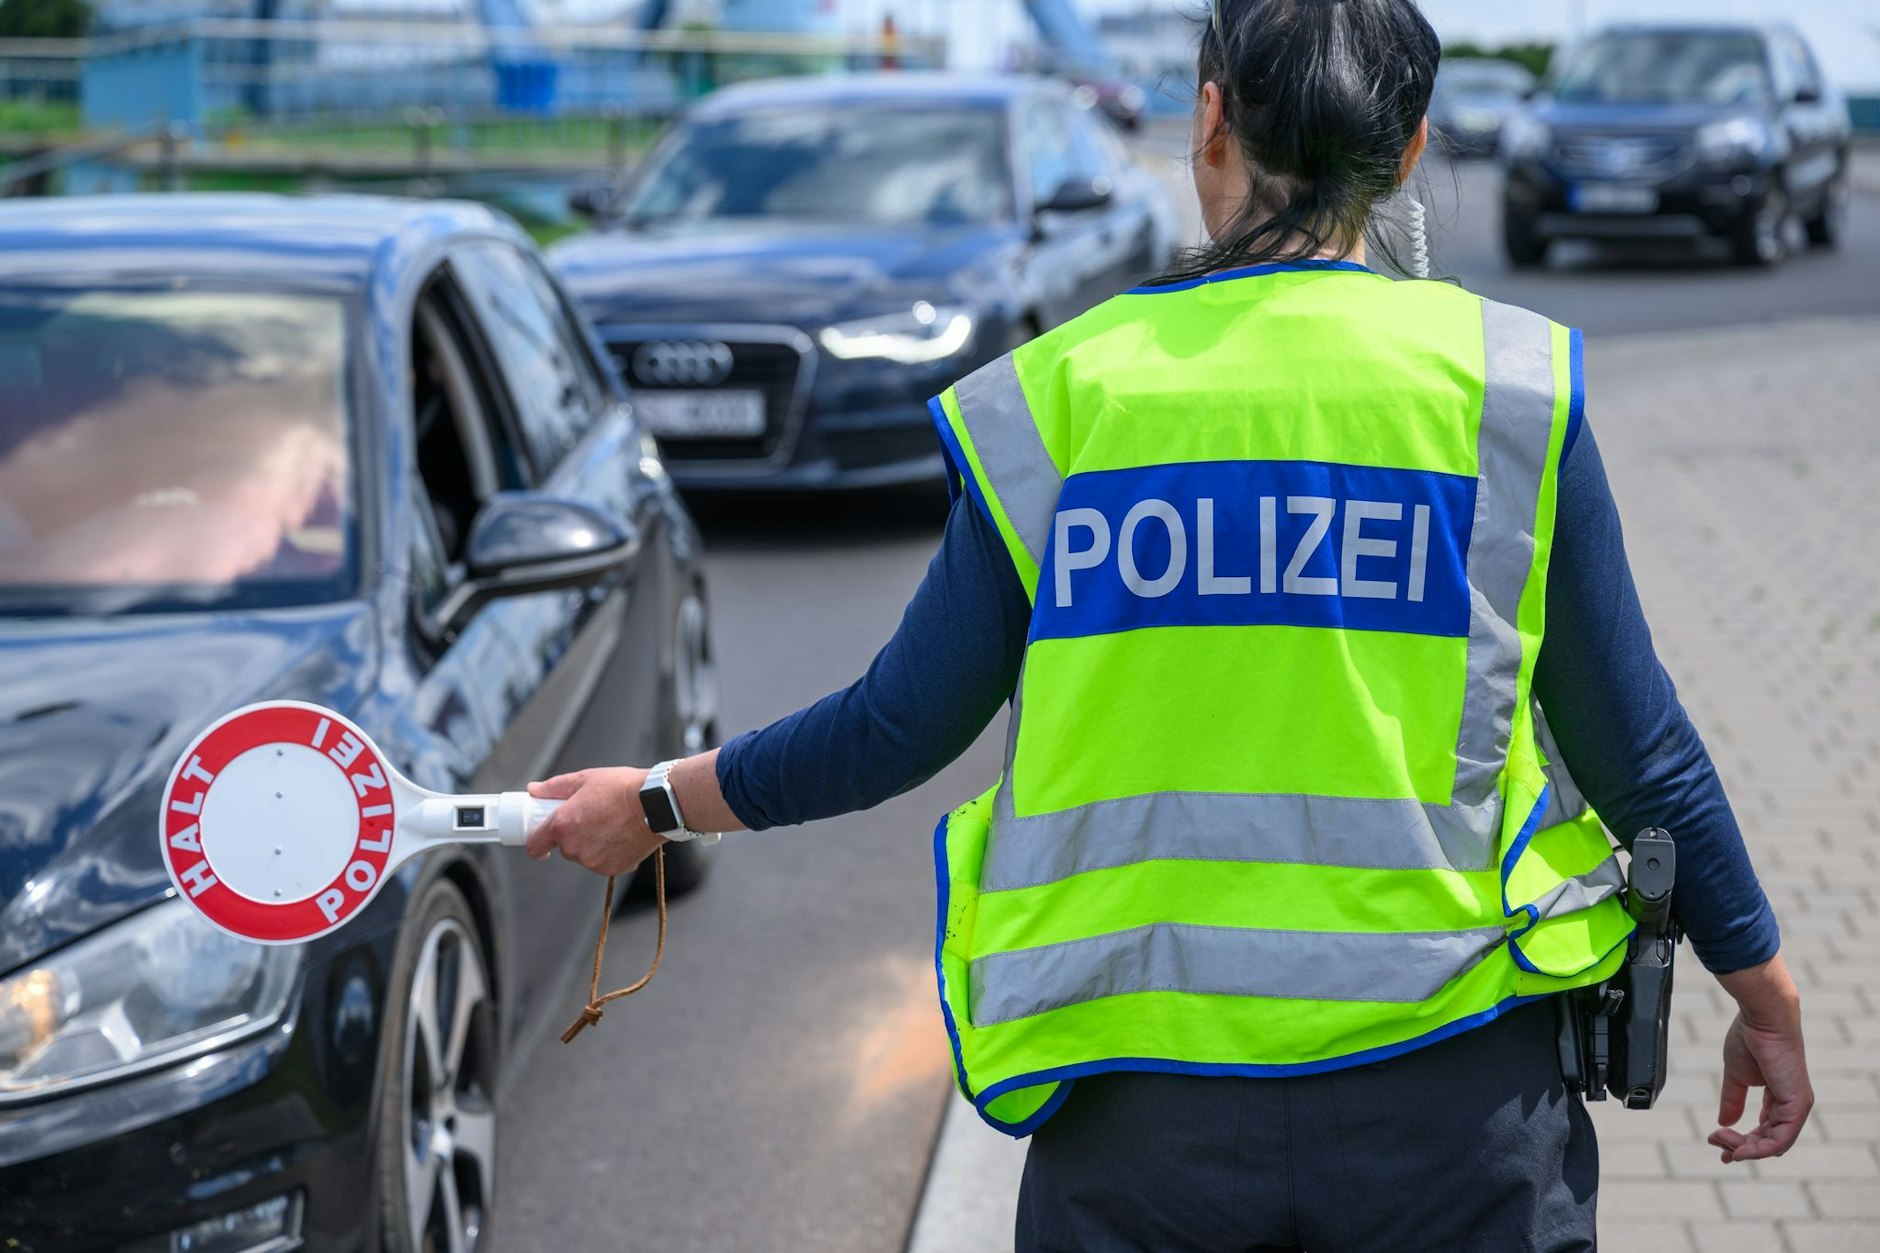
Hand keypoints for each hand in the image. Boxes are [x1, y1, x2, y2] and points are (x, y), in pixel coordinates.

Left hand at [524, 768, 663, 877]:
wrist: (657, 804)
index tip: (543, 837)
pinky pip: (603, 862)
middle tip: (591, 817)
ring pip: (584, 855)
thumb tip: (533, 790)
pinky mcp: (613, 869)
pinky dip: (609, 852)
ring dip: (591, 844)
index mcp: (562, 826)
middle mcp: (574, 848)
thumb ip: (554, 787)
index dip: (537, 841)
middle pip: (564, 848)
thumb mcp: (585, 779)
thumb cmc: (623, 788)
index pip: (535, 846)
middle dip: (573, 835)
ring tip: (611, 823)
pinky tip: (621, 835)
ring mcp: (594, 862)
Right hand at [1709, 954, 1813, 1162]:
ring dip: (1745, 1150)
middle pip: (1769, 1142)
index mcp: (1780, 1098)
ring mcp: (1797, 1107)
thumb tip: (1724, 1123)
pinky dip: (1758, 1149)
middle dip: (1740, 1148)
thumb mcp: (1736, 1076)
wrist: (1763, 1018)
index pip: (1766, 1130)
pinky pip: (1780, 1140)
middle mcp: (1792, 1106)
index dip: (1742, 1141)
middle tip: (1715, 1142)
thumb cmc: (1750, 1038)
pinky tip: (1738, 1150)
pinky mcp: (1797, 1105)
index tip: (1715, 1140)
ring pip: (1775, 1145)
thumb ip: (1732, 1099)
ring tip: (1721, 1142)